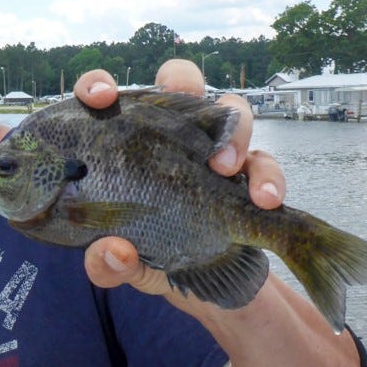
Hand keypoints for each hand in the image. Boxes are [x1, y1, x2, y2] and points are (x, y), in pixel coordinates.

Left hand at [72, 59, 285, 294]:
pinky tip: (264, 201)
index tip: (101, 98)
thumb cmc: (143, 255)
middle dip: (184, 84)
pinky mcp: (246, 175)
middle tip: (181, 107)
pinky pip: (264, 163)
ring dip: (233, 133)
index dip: (98, 85)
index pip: (105, 97)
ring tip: (224, 169)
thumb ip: (105, 265)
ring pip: (232, 111)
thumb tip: (113, 253)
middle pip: (180, 82)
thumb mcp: (118, 267)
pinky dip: (268, 179)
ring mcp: (211, 150)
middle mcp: (169, 135)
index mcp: (121, 143)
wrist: (194, 283)